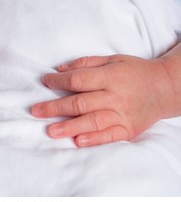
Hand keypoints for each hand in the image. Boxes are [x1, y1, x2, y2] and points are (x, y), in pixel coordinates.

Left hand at [32, 55, 175, 146]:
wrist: (165, 88)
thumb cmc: (135, 71)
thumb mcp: (112, 60)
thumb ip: (85, 64)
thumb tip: (60, 69)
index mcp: (110, 77)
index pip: (79, 80)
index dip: (59, 82)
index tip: (45, 81)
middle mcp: (115, 96)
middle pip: (81, 103)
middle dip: (55, 108)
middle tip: (36, 111)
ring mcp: (122, 114)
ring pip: (92, 121)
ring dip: (69, 127)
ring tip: (51, 131)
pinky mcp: (129, 129)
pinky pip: (110, 136)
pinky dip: (94, 139)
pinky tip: (78, 142)